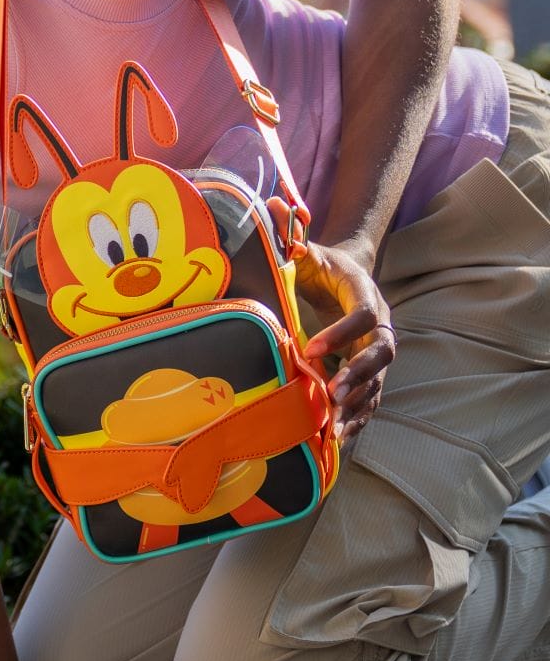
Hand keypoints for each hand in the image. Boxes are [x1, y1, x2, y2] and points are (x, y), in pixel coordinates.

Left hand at [296, 239, 395, 443]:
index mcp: (365, 293)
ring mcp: (377, 348)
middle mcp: (380, 323)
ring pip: (378, 380)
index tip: (310, 349)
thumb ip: (297, 243)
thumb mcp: (310, 250)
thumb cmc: (322, 263)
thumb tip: (281, 224)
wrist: (346, 272)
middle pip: (380, 352)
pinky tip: (342, 436)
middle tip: (334, 394)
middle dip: (359, 375)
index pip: (363, 315)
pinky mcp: (371, 368)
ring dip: (358, 404)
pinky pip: (371, 395)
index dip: (341, 333)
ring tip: (335, 428)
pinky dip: (359, 416)